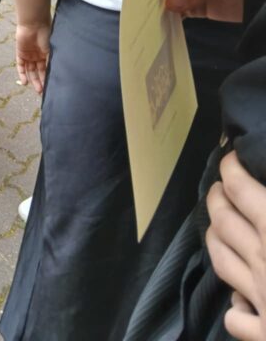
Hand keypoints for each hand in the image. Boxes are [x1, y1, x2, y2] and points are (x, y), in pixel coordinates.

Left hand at [15, 21, 50, 94]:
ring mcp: (28, 54)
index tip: (50, 88)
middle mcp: (37, 55)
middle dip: (40, 81)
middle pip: (38, 71)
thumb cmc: (46, 35)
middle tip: (43, 92)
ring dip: (33, 80)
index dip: (47, 78)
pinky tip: (25, 82)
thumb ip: (52, 62)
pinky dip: (22, 74)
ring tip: (37, 89)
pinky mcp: (20, 53)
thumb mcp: (51, 50)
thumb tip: (58, 75)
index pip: (46, 69)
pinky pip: (20, 65)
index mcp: (46, 54)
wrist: (34, 24)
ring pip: (30, 70)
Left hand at [207, 151, 265, 339]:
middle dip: (215, 197)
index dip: (230, 168)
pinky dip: (235, 304)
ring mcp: (262, 300)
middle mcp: (263, 262)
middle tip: (219, 185)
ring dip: (213, 238)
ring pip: (219, 261)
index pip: (240, 188)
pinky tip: (241, 298)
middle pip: (222, 221)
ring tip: (216, 225)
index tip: (230, 156)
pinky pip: (238, 318)